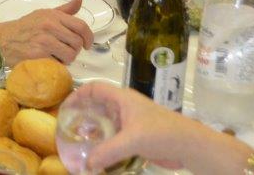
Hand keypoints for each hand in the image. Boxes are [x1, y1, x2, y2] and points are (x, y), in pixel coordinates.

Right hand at [0, 0, 92, 63]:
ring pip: (70, 55)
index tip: (87, 45)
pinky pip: (58, 64)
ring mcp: (44, 41)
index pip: (81, 26)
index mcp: (54, 16)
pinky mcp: (38, 55)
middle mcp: (50, 26)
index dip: (89, 38)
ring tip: (56, 57)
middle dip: (74, 50)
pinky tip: (47, 61)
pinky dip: (56, 65)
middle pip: (77, 43)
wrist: (2, 39)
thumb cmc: (25, 27)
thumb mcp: (44, 14)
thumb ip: (64, 10)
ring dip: (66, 60)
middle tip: (65, 51)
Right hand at [70, 82, 203, 170]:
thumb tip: (87, 165)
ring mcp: (130, 122)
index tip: (64, 109)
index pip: (94, 88)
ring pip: (105, 123)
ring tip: (79, 143)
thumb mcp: (132, 140)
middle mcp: (124, 107)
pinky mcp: (136, 137)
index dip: (78, 95)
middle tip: (68, 129)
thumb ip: (108, 151)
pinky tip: (98, 155)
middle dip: (82, 115)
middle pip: (97, 105)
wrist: (189, 146)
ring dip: (93, 132)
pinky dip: (104, 144)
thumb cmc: (162, 133)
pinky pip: (114, 137)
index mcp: (122, 98)